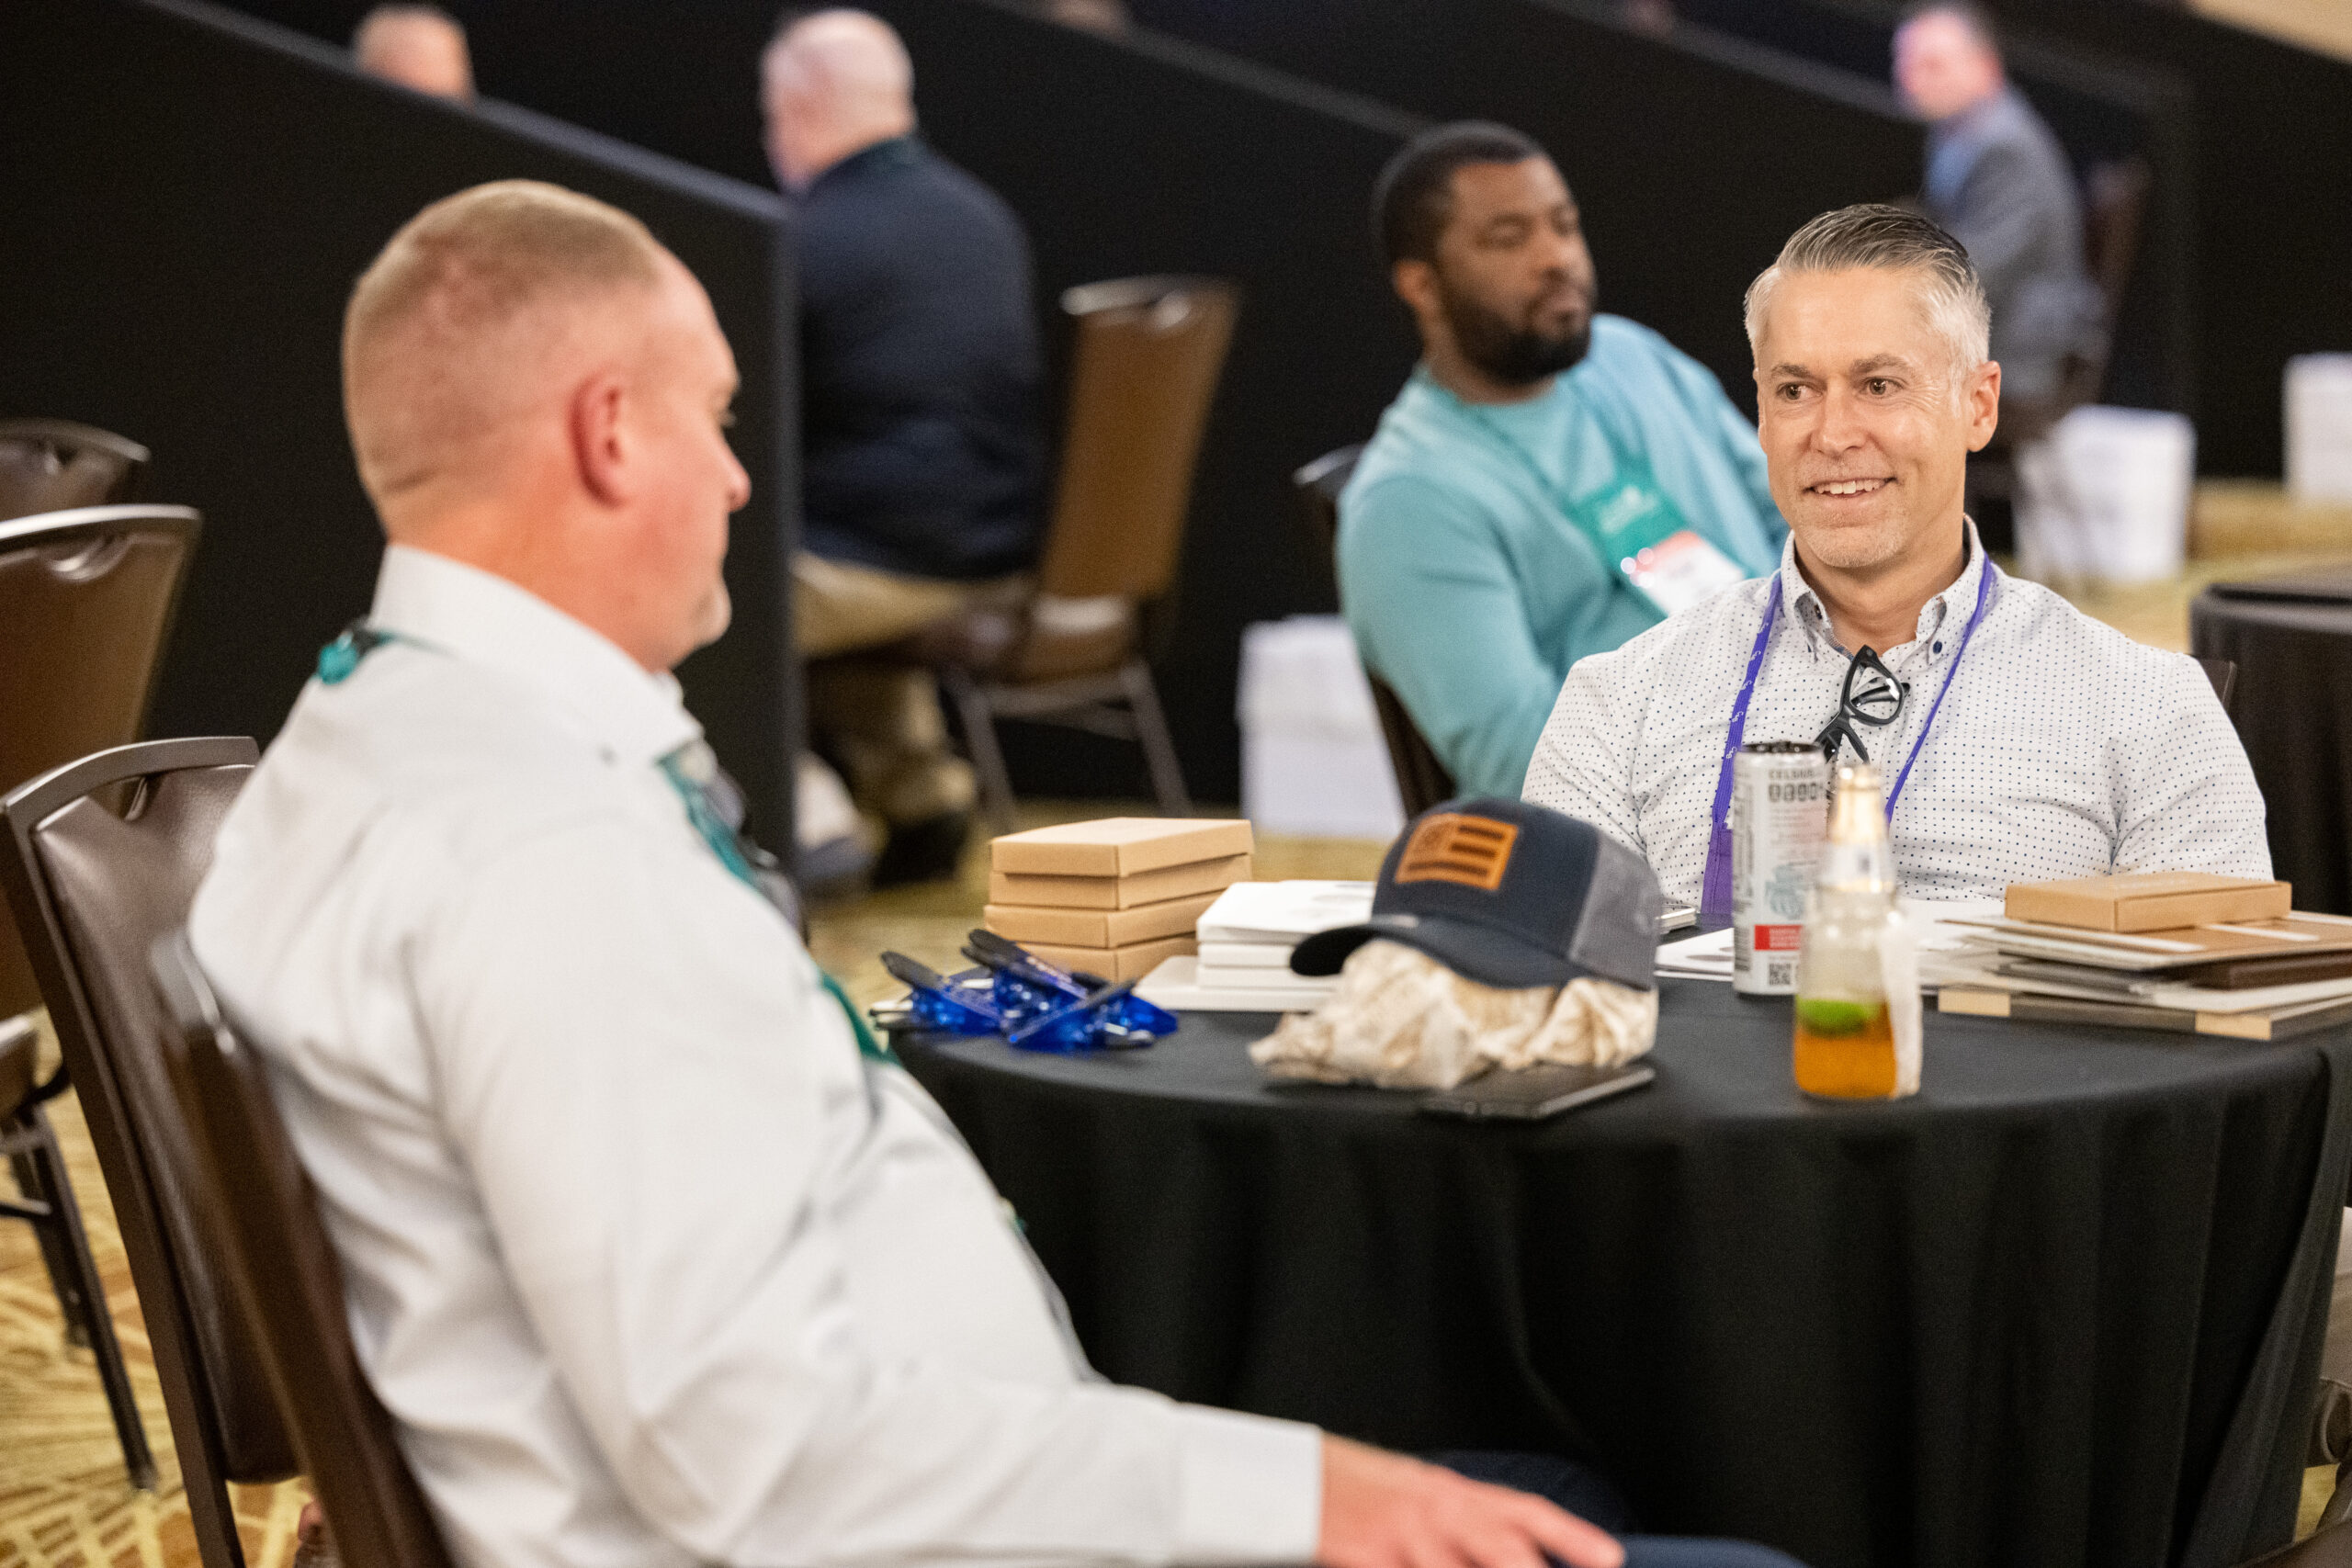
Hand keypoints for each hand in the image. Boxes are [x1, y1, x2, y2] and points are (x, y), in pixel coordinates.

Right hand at [1316, 1435, 1624, 1567]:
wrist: (1293, 1477)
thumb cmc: (1359, 1488)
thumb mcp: (1417, 1491)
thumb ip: (1463, 1519)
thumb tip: (1516, 1551)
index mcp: (1452, 1491)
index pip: (1524, 1510)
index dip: (1571, 1535)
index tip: (1610, 1557)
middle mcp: (1436, 1511)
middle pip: (1504, 1550)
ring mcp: (1403, 1539)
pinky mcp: (1370, 1560)